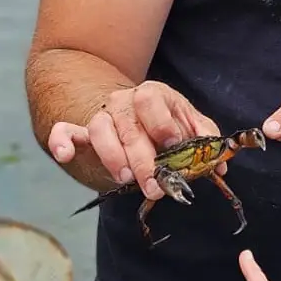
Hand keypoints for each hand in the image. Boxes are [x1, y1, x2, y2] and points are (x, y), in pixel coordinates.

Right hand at [47, 80, 222, 198]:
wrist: (132, 114)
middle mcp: (124, 102)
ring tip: (125, 179)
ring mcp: (102, 116)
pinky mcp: (83, 133)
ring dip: (112, 156)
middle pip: (129, 126)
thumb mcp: (190, 125)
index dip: (163, 124)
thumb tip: (219, 165)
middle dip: (143, 159)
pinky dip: (62, 141)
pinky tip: (66, 155)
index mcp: (153, 95)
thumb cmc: (166, 124)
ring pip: (100, 130)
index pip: (153, 101)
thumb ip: (205, 140)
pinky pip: (66, 131)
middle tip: (154, 186)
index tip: (173, 145)